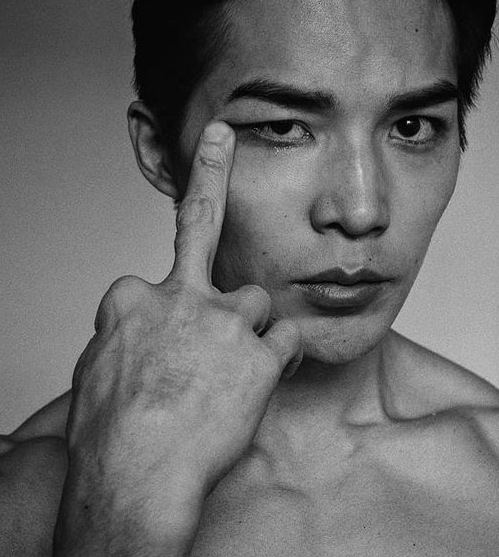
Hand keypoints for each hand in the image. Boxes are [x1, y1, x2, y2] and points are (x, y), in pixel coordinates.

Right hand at [53, 121, 301, 556]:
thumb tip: (133, 332)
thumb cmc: (110, 434)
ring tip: (228, 379)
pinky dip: (282, 359)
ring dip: (250, 336)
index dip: (164, 319)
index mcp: (134, 297)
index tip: (161, 337)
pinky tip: (264, 380)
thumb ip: (125, 336)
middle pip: (200, 226)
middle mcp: (181, 295)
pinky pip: (289, 340)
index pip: (159, 285)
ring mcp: (225, 317)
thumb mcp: (96, 372)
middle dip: (209, 172)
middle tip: (219, 137)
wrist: (135, 475)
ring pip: (256, 304)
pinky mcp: (261, 349)